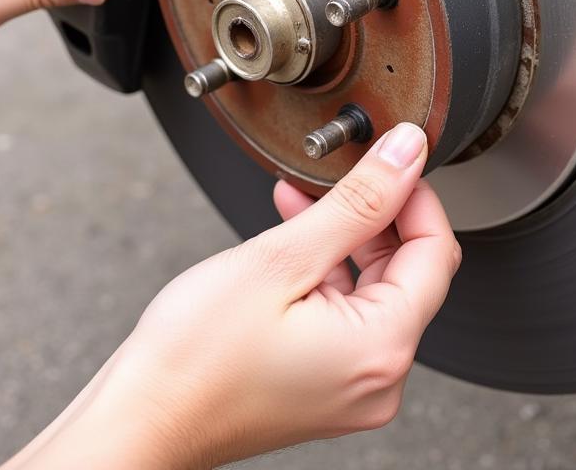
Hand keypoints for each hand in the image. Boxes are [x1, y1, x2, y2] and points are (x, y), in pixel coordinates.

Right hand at [2, 122, 460, 469]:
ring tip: (299, 198)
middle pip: (408, 269)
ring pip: (374, 286)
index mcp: (383, 349)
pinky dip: (324, 270)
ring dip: (343, 235)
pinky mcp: (327, 384)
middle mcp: (380, 376)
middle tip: (333, 174)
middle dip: (373, 212)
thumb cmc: (193, 358)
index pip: (437, 251)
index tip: (390, 160)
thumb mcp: (283, 258)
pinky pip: (346, 312)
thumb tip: (407, 153)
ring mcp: (353, 386)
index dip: (415, 196)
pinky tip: (292, 237)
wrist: (138, 422)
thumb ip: (357, 202)